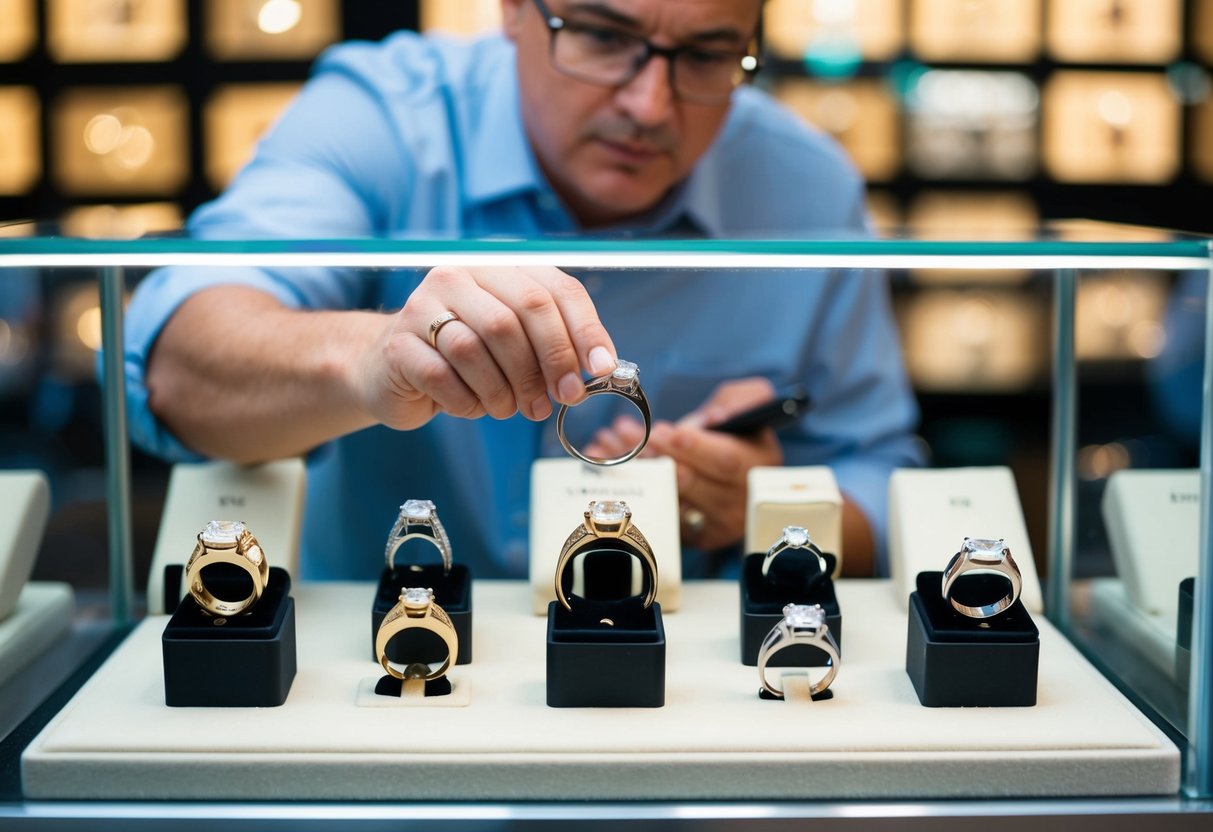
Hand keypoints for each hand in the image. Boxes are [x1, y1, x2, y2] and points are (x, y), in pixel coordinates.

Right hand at [355, 266, 617, 429]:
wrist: (387, 368)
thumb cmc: (462, 358)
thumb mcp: (513, 344)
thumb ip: (553, 346)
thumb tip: (599, 368)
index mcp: (497, 269)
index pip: (555, 289)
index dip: (584, 331)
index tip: (600, 370)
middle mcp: (459, 277)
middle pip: (519, 314)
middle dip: (549, 363)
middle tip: (560, 398)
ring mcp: (422, 307)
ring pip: (479, 347)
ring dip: (505, 389)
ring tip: (510, 408)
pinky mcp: (398, 344)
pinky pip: (443, 376)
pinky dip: (467, 401)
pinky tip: (472, 406)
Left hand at [584, 377, 782, 550]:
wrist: (740, 476)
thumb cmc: (739, 436)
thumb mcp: (752, 407)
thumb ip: (743, 400)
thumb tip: (715, 417)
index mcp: (754, 467)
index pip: (724, 460)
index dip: (693, 447)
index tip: (663, 431)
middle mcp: (735, 501)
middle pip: (689, 481)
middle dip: (654, 455)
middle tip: (629, 433)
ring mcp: (710, 523)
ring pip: (665, 497)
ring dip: (633, 470)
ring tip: (607, 443)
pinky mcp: (689, 535)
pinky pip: (655, 511)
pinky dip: (629, 487)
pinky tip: (605, 465)